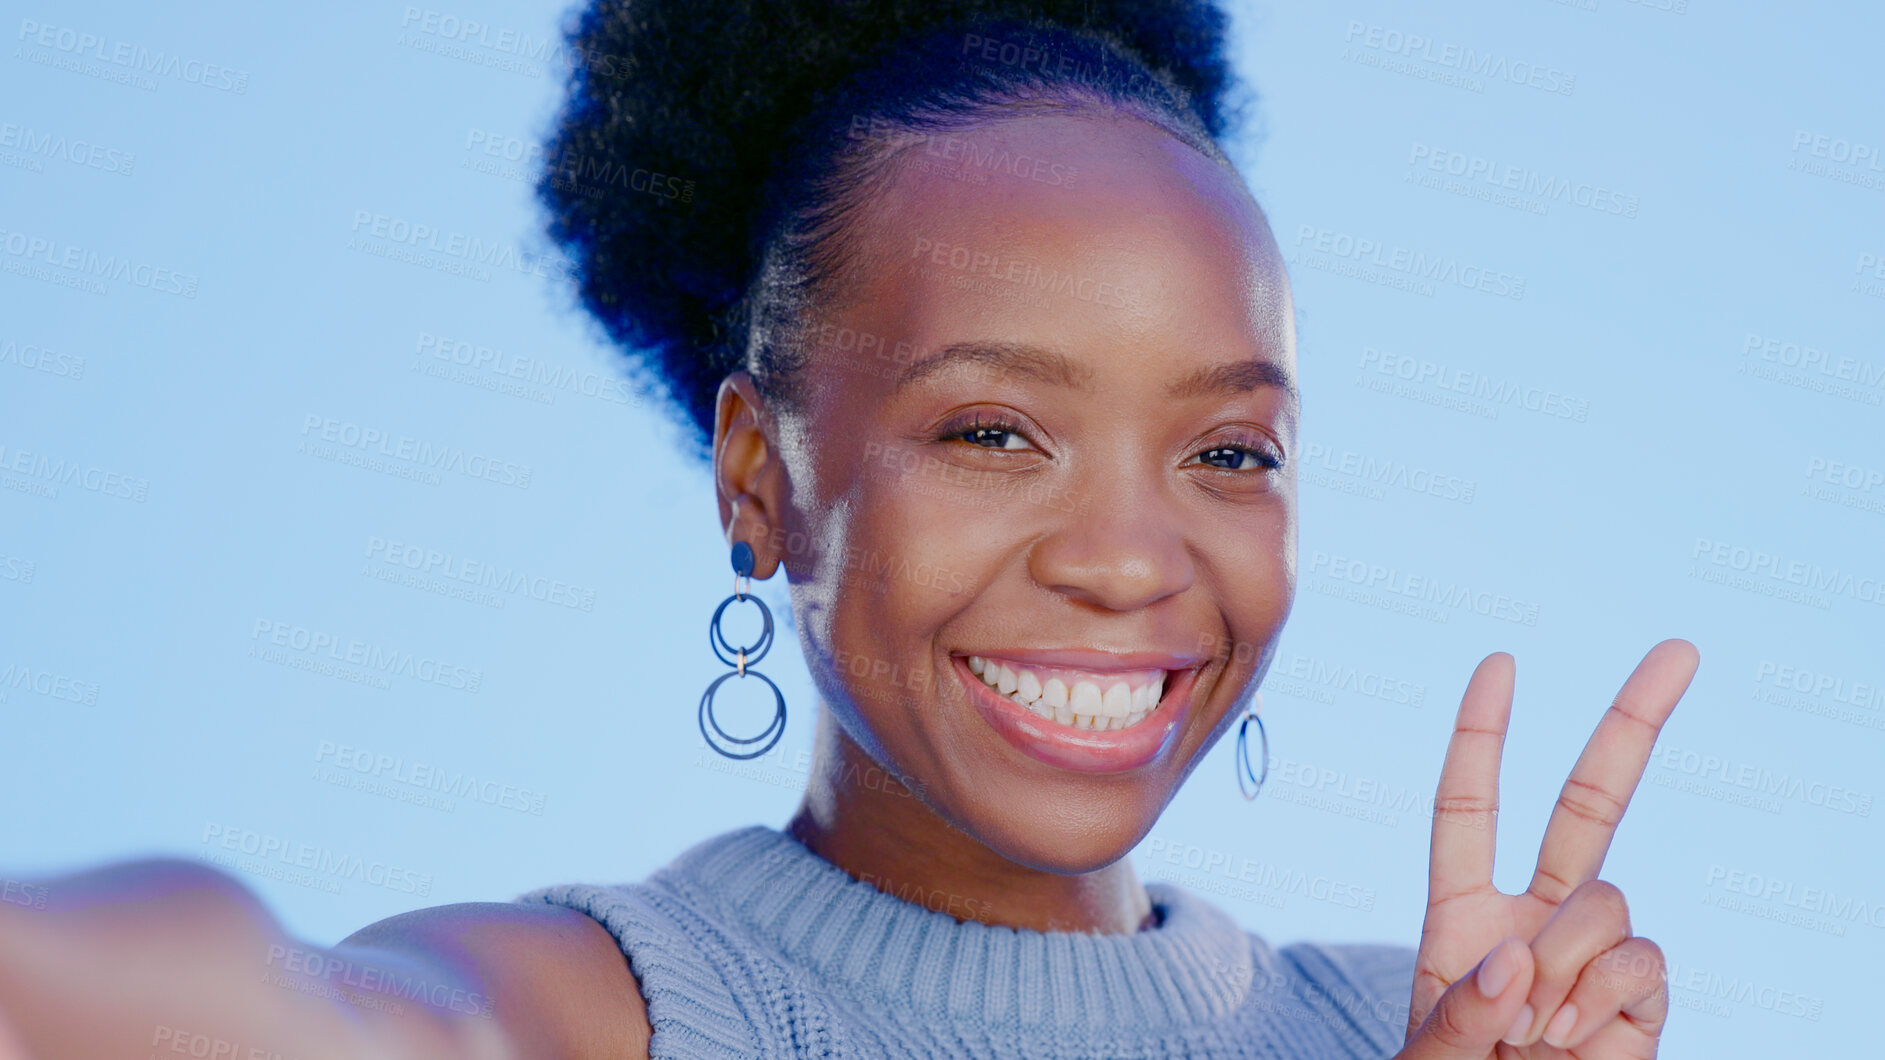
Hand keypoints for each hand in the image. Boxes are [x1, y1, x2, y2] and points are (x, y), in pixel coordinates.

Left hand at [1395, 639, 1698, 1058]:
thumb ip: (1457, 1020)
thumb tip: (1514, 965)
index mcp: (1462, 916)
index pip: (1469, 810)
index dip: (1482, 738)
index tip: (1500, 664)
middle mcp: (1534, 921)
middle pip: (1588, 807)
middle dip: (1632, 726)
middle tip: (1681, 648)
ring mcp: (1593, 957)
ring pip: (1606, 900)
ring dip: (1566, 962)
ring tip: (1534, 1034)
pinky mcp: (1641, 998)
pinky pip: (1640, 962)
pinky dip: (1605, 999)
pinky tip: (1575, 1044)